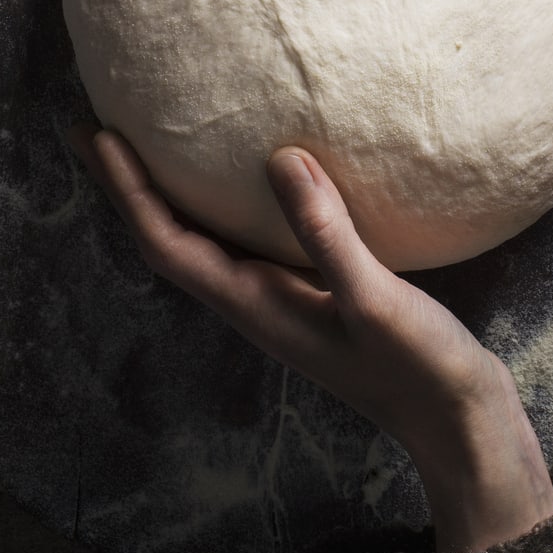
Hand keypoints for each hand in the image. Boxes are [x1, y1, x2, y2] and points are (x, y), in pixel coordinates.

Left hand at [69, 126, 552, 552]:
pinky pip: (249, 239)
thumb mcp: (374, 298)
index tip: (97, 134)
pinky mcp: (314, 294)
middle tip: (92, 127)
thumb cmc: (419, 369)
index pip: (167, 244)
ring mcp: (283, 301)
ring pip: (205, 240)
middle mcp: (256, 303)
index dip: (127, 190)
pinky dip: (228, 203)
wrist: (460, 426)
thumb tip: (279, 157)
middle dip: (129, 186)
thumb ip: (326, 233)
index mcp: (255, 307)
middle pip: (170, 239)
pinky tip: (252, 176)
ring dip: (169, 194)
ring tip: (150, 142)